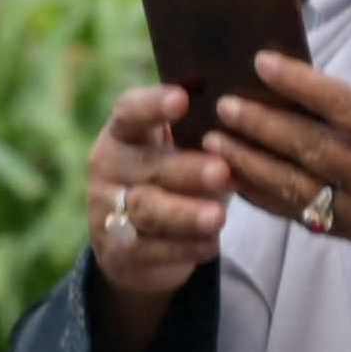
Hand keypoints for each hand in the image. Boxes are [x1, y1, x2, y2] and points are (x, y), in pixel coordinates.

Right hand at [80, 85, 235, 341]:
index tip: (183, 100)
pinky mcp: (118, 251)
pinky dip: (186, 247)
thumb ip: (201, 131)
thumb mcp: (180, 150)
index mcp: (123, 132)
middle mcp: (110, 167)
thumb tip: (242, 113)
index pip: (131, 112)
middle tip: (222, 171)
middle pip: (147, 166)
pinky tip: (212, 243)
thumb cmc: (171, 178)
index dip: (153, 105)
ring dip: (185, 214)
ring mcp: (108, 211)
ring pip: (147, 211)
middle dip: (187, 170)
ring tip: (219, 216)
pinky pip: (152, 250)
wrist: (136, 243)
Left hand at [212, 58, 350, 349]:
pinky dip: (268, 197)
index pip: (343, 108)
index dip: (298, 84)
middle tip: (223, 106)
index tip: (260, 61)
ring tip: (214, 142)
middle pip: (310, 150)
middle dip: (261, 127)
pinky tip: (239, 179)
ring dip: (251, 165)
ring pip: (297, 189)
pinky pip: (303, 216)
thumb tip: (318, 101)